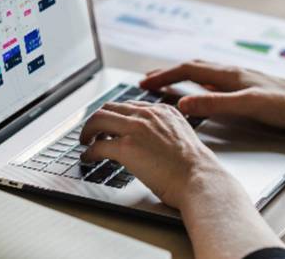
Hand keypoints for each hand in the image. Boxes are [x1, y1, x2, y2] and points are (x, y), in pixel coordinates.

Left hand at [79, 101, 230, 208]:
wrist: (199, 179)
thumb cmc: (195, 168)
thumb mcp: (182, 137)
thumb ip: (164, 132)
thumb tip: (149, 142)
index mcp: (162, 111)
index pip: (129, 105)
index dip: (115, 115)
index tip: (108, 124)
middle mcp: (147, 114)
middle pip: (110, 107)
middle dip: (97, 119)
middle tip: (91, 131)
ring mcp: (135, 129)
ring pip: (98, 119)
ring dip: (87, 131)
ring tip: (86, 141)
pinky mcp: (126, 147)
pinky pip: (97, 145)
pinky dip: (89, 152)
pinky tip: (88, 158)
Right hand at [141, 60, 284, 131]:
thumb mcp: (249, 106)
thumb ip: (216, 103)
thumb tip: (185, 102)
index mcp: (230, 74)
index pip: (188, 69)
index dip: (164, 76)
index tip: (144, 83)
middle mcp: (234, 72)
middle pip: (193, 67)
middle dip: (168, 73)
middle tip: (148, 80)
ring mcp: (243, 79)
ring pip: (205, 73)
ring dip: (183, 76)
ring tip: (169, 83)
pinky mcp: (251, 87)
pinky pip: (217, 82)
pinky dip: (201, 83)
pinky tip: (204, 90)